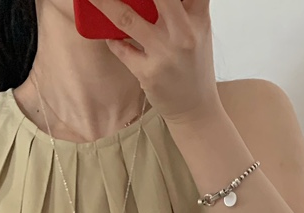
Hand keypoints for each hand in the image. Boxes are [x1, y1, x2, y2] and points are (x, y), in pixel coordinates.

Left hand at [90, 0, 220, 124]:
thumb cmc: (193, 66)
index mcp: (198, 18)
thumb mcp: (197, 32)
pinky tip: (110, 37)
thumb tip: (152, 0)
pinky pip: (121, 48)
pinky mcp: (149, 73)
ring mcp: (165, 54)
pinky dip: (113, 40)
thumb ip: (183, 7)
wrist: (196, 110)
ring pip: (127, 19)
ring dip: (105, 4)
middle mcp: (183, 33)